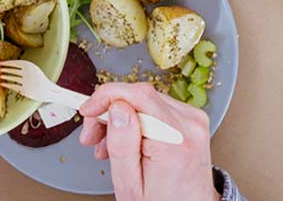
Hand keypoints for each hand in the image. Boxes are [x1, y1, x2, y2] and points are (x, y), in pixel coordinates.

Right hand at [79, 82, 213, 200]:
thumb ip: (122, 146)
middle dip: (109, 112)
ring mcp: (194, 119)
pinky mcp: (193, 119)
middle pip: (141, 96)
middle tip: (91, 137)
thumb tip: (116, 108)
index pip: (140, 96)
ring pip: (147, 100)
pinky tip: (128, 141)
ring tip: (108, 147)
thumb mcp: (130, 185)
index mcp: (175, 142)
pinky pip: (158, 107)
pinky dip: (138, 120)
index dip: (107, 96)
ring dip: (122, 118)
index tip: (87, 109)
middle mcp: (190, 125)